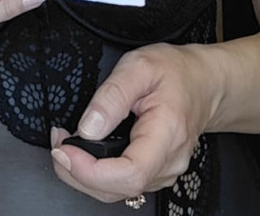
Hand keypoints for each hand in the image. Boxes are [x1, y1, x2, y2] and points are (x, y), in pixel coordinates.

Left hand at [48, 43, 221, 203]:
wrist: (202, 83)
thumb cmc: (175, 72)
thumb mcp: (139, 66)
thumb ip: (112, 95)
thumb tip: (88, 128)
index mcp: (166, 135)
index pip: (130, 174)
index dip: (91, 171)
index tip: (65, 150)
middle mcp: (167, 162)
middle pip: (117, 190)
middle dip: (77, 172)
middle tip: (57, 141)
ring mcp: (162, 172)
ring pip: (116, 192)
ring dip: (82, 174)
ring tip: (65, 143)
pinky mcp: (154, 172)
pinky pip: (120, 184)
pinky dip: (95, 173)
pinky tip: (83, 152)